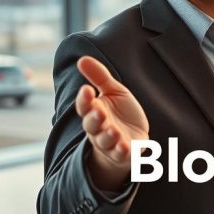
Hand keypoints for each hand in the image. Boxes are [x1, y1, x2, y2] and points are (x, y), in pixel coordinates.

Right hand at [75, 56, 148, 191]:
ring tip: (113, 130)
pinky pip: (120, 154)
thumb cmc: (119, 113)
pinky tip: (124, 147)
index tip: (87, 89)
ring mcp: (110, 142)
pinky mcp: (123, 153)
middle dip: (94, 118)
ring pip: (104, 141)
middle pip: (91, 125)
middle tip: (99, 111)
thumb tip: (82, 58)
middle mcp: (98, 128)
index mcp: (94, 111)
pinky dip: (121, 151)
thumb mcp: (113, 91)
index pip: (85, 105)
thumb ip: (99, 76)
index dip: (84, 99)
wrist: (132, 138)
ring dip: (108, 136)